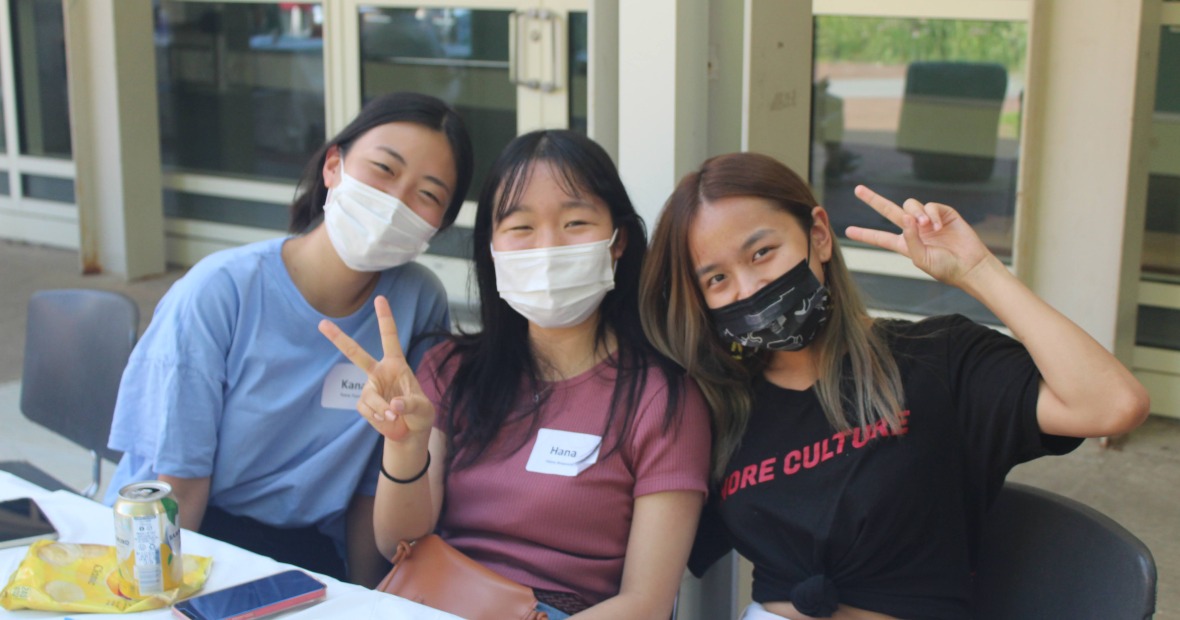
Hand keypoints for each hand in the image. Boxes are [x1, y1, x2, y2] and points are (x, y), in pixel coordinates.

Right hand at [318, 295, 433, 442]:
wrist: (410, 431)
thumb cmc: (420, 413)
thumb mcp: (423, 408)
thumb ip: (410, 404)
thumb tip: (393, 406)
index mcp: (396, 364)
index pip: (390, 337)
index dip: (385, 318)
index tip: (379, 298)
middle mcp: (380, 372)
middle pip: (356, 353)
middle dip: (339, 339)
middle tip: (322, 324)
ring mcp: (370, 388)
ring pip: (368, 396)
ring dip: (381, 409)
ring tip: (394, 417)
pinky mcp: (364, 404)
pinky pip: (366, 409)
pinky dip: (377, 417)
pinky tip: (387, 420)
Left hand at [844, 185, 993, 286]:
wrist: (970, 265)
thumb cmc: (945, 268)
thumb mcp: (921, 259)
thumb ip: (910, 239)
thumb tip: (905, 218)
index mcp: (905, 244)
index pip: (881, 238)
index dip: (865, 234)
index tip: (848, 231)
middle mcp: (914, 230)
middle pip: (889, 211)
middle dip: (874, 200)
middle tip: (857, 190)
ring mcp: (928, 220)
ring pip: (910, 205)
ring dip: (915, 213)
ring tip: (926, 225)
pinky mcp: (943, 213)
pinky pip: (930, 206)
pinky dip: (932, 214)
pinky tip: (939, 226)